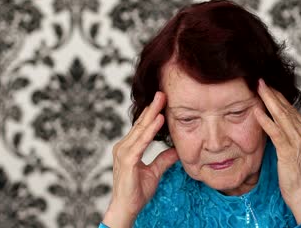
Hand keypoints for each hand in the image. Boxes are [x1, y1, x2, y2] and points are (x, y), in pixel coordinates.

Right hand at [102, 92, 178, 227]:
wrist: (126, 208)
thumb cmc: (136, 191)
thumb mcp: (155, 172)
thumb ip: (164, 159)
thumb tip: (176, 150)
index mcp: (129, 148)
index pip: (142, 127)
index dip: (152, 114)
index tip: (162, 101)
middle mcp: (124, 147)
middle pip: (140, 124)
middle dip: (152, 108)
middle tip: (162, 93)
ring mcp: (124, 152)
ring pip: (141, 130)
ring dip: (152, 114)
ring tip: (161, 100)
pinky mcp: (128, 160)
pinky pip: (141, 142)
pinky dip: (150, 130)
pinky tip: (158, 120)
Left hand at [254, 79, 300, 223]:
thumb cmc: (299, 177)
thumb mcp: (297, 153)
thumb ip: (290, 138)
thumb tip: (277, 126)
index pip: (292, 110)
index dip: (279, 98)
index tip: (268, 87)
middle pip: (287, 109)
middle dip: (273, 94)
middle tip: (260, 81)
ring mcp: (299, 142)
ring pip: (282, 116)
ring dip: (268, 100)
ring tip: (258, 88)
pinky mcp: (289, 152)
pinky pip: (276, 132)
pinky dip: (266, 121)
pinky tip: (256, 112)